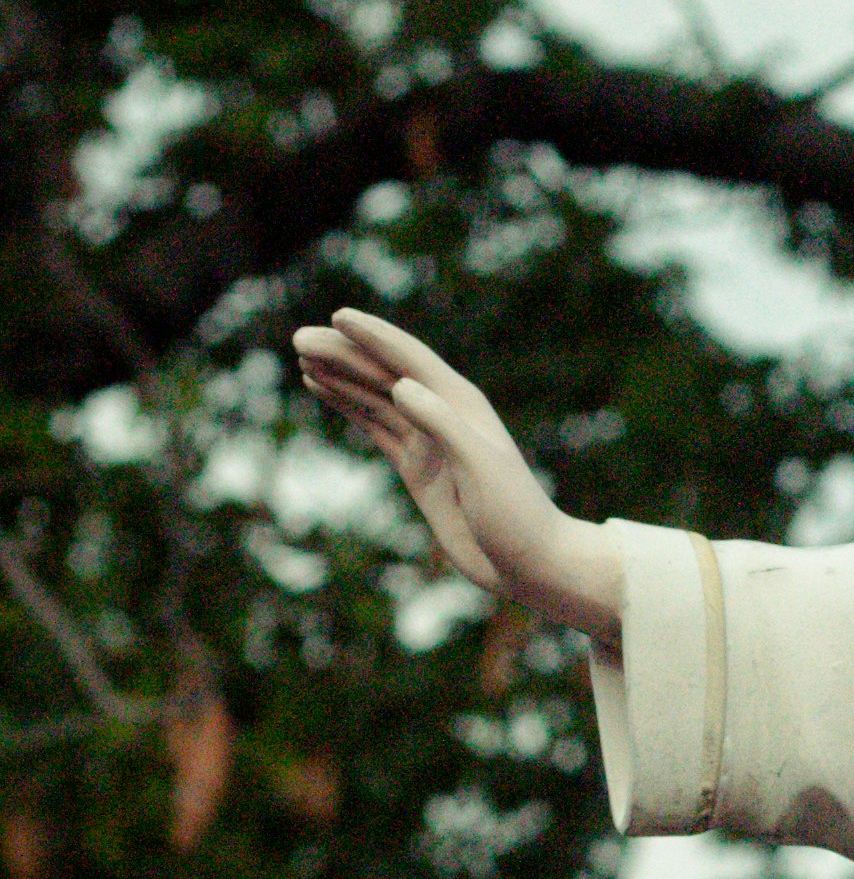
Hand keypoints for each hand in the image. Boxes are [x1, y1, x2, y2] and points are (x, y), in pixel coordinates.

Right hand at [291, 308, 625, 645]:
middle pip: (386, 373)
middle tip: (299, 339)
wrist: (530, 562)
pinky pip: (376, 425)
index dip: (375, 337)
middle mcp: (444, 414)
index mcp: (462, 405)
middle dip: (345, 354)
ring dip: (341, 375)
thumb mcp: (480, 468)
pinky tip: (323, 389)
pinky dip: (349, 406)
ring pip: (376, 396)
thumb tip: (401, 387)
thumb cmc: (516, 516)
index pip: (410, 360)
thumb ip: (442, 425)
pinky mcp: (418, 467)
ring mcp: (429, 440)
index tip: (339, 317)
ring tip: (302, 356)